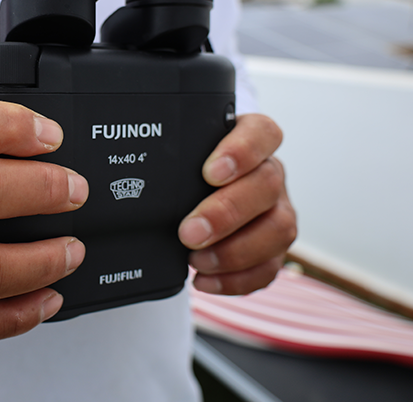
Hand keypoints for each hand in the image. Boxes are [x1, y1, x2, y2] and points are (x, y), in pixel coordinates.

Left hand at [178, 114, 295, 294]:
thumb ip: (175, 155)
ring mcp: (278, 210)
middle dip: (227, 213)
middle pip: (267, 185)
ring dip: (234, 251)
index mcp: (252, 140)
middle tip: (190, 231)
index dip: (242, 152)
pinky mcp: (275, 246)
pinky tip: (204, 278)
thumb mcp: (186, 152)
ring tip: (196, 259)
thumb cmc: (191, 168)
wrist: (200, 192)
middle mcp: (269, 173)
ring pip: (279, 228)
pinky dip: (236, 279)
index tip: (210, 172)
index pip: (261, 133)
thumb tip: (134, 174)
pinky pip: (269, 266)